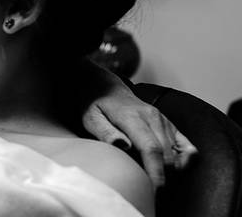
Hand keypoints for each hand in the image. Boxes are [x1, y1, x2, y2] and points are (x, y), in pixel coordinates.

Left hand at [82, 88, 197, 187]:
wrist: (107, 89)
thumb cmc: (97, 106)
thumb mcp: (91, 118)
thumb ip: (105, 132)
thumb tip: (123, 146)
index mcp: (133, 118)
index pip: (151, 149)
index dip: (155, 173)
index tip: (153, 191)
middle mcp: (153, 118)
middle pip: (167, 156)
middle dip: (160, 177)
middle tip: (146, 188)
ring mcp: (164, 121)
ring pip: (178, 155)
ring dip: (169, 172)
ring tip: (151, 176)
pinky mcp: (170, 125)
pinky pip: (188, 147)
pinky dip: (184, 161)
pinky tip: (169, 167)